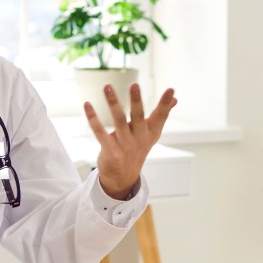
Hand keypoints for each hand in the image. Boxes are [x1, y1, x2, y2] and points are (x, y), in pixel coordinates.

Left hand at [85, 83, 176, 199]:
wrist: (124, 178)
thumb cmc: (137, 149)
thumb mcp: (151, 134)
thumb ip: (161, 115)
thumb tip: (175, 99)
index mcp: (151, 133)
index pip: (161, 116)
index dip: (166, 104)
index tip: (171, 89)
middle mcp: (139, 139)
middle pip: (138, 117)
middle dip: (136, 101)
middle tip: (134, 85)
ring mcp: (125, 146)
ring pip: (118, 121)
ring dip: (113, 103)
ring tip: (108, 87)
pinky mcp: (110, 151)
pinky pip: (100, 132)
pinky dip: (93, 118)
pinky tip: (87, 104)